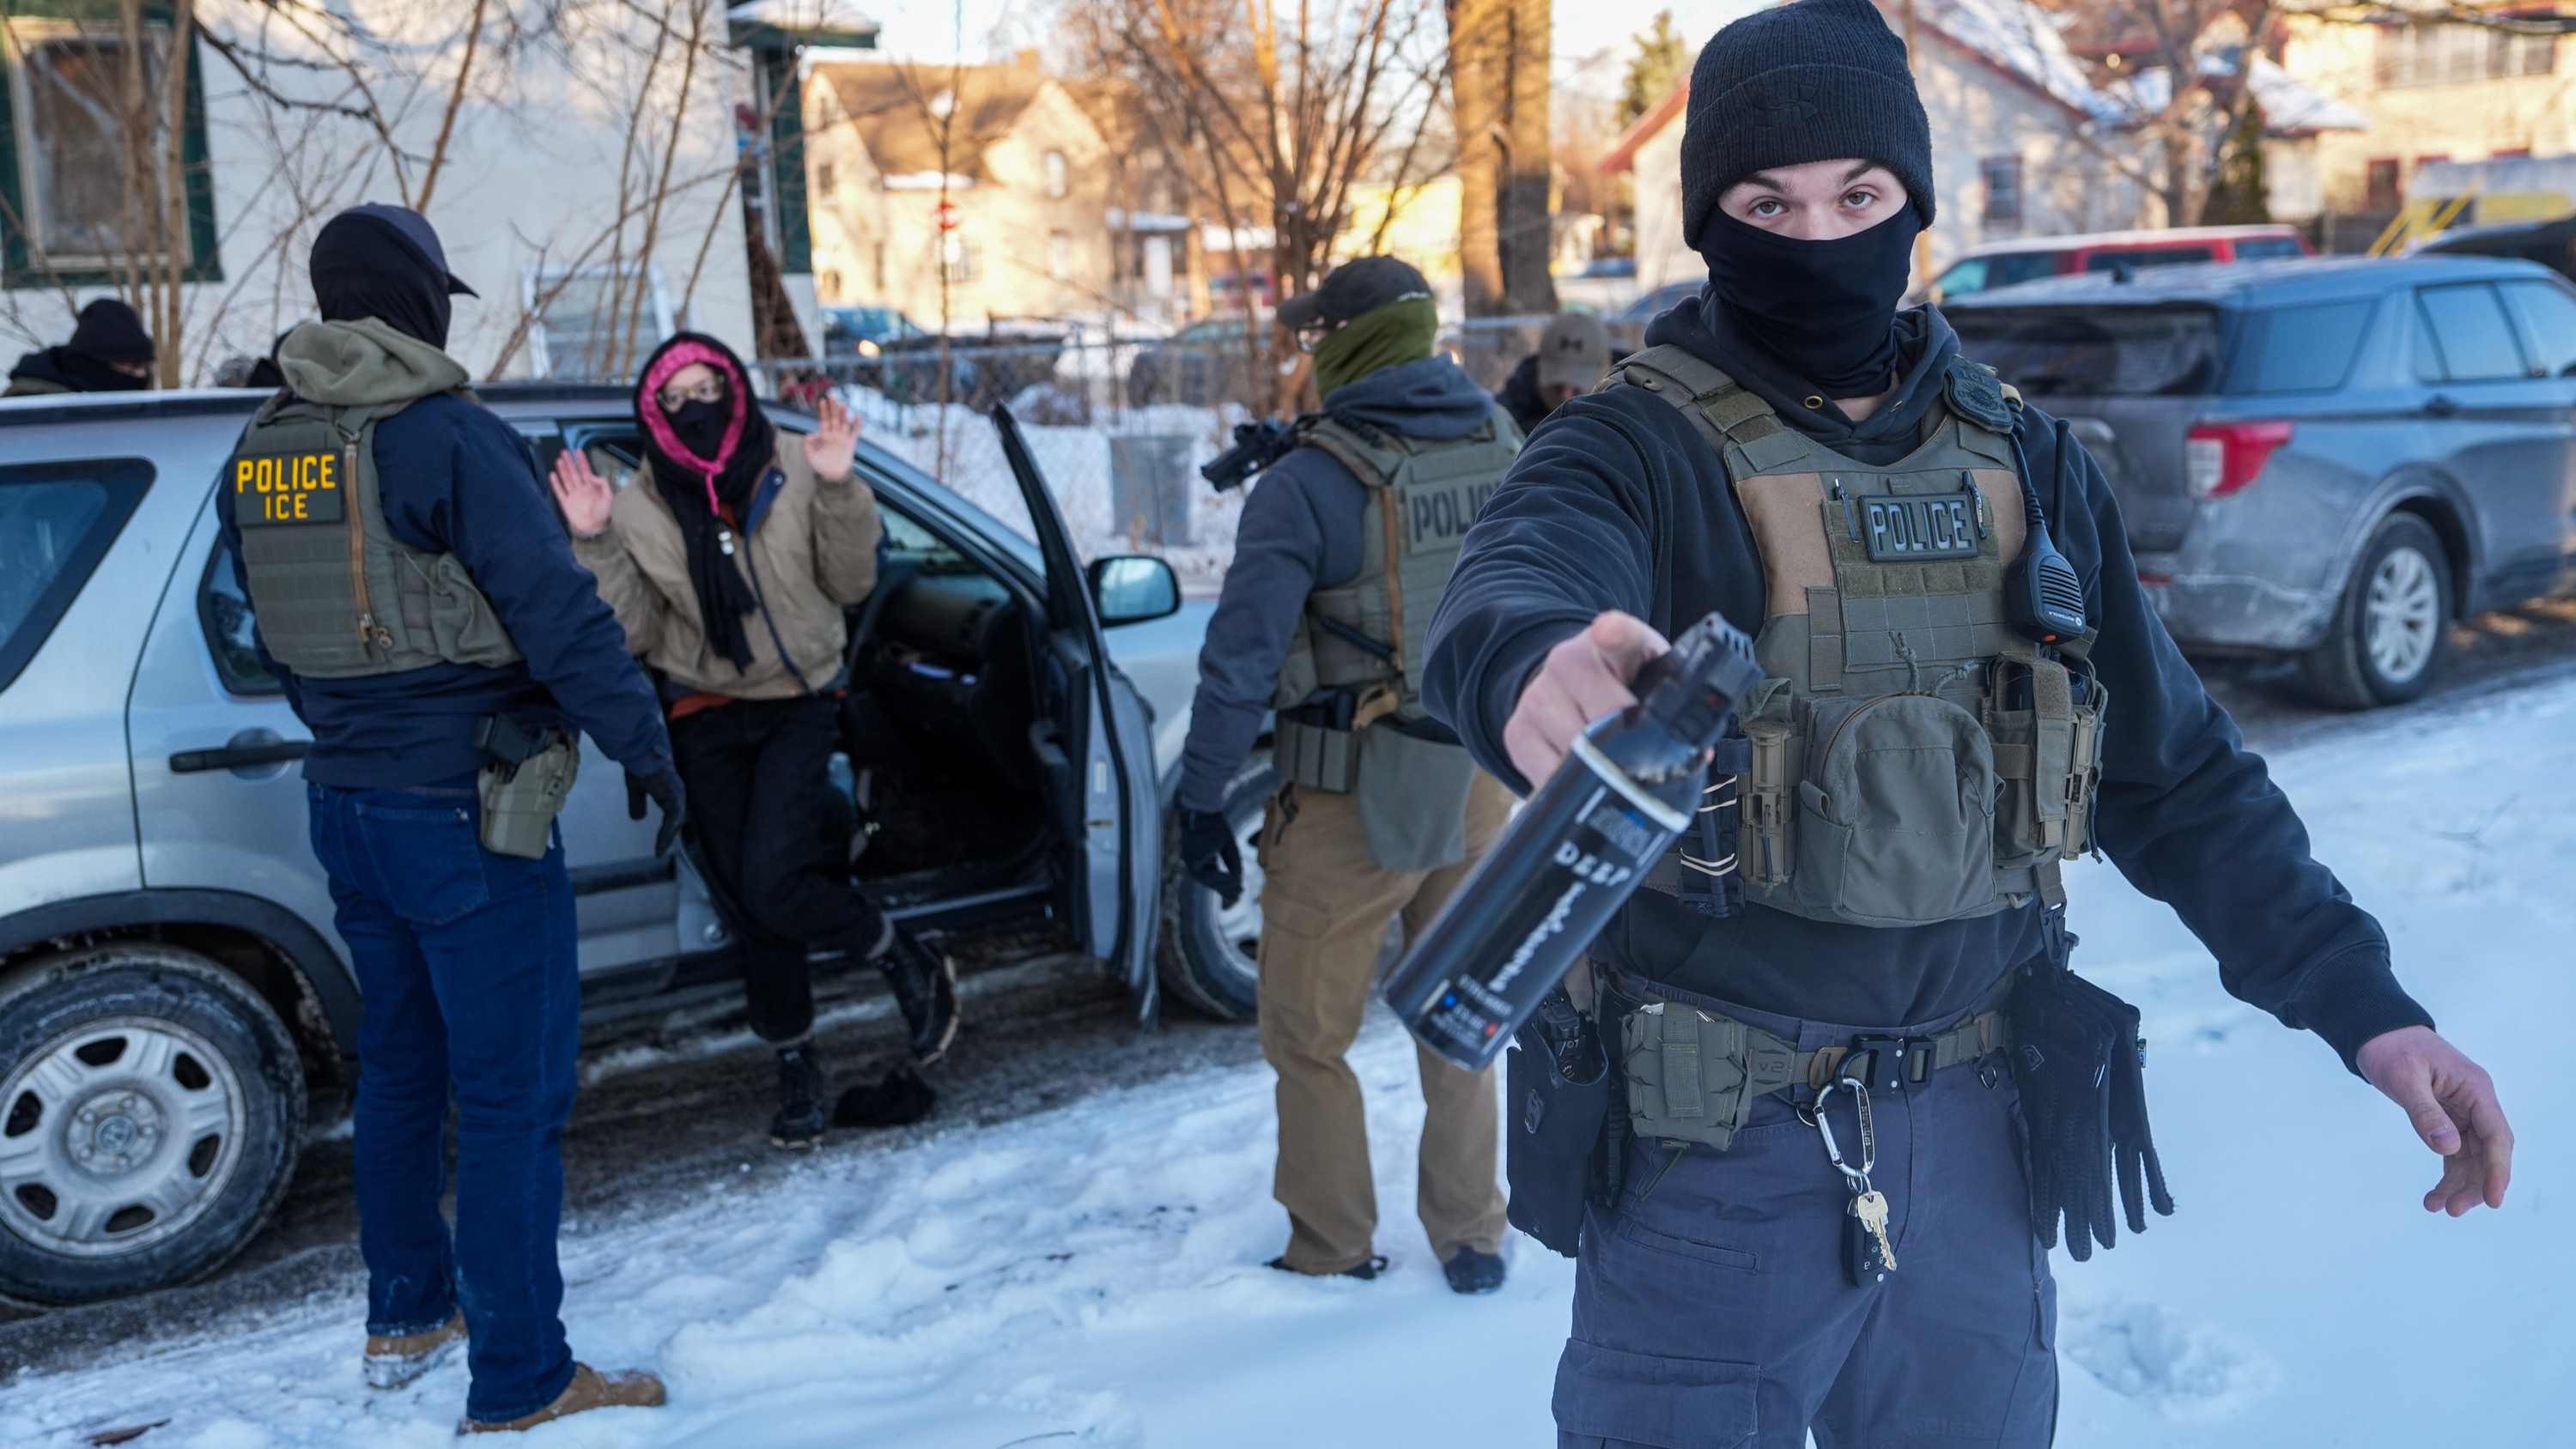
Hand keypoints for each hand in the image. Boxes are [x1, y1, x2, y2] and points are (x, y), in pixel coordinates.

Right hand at [549, 447, 614, 537]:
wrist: (594, 529)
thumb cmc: (604, 514)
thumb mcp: (609, 497)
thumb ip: (603, 484)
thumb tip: (592, 475)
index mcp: (592, 487)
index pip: (586, 470)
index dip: (582, 461)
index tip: (578, 451)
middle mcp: (581, 490)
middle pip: (574, 472)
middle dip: (569, 462)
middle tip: (564, 451)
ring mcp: (573, 496)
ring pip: (566, 479)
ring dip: (562, 470)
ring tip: (559, 460)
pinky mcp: (566, 503)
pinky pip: (559, 491)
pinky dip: (555, 483)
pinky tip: (552, 475)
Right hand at [628, 768, 686, 855]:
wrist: (641, 754)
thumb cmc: (639, 765)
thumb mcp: (636, 789)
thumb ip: (638, 803)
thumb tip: (638, 819)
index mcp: (670, 791)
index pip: (671, 814)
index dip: (666, 829)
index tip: (659, 843)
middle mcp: (677, 793)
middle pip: (676, 820)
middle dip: (669, 836)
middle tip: (661, 850)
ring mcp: (678, 795)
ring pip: (675, 822)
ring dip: (667, 837)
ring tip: (659, 851)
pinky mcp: (674, 798)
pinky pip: (672, 820)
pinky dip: (666, 833)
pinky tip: (660, 844)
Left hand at [803, 392, 860, 481]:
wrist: (832, 477)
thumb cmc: (820, 467)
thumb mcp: (809, 456)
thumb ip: (807, 445)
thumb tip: (808, 434)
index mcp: (824, 436)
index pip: (824, 420)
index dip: (823, 411)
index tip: (822, 400)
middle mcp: (834, 435)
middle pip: (834, 418)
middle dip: (833, 407)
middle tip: (832, 395)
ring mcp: (843, 439)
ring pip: (844, 423)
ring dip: (843, 413)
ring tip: (842, 404)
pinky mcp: (850, 444)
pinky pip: (854, 432)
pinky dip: (856, 424)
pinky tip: (856, 415)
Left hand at [1178, 808, 1243, 907]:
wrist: (1204, 811)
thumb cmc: (1215, 825)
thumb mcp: (1227, 846)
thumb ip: (1231, 862)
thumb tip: (1237, 879)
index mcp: (1201, 858)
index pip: (1213, 876)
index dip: (1226, 885)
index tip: (1238, 892)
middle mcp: (1194, 862)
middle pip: (1210, 881)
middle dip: (1225, 888)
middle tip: (1239, 894)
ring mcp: (1191, 862)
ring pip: (1208, 880)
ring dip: (1224, 885)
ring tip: (1238, 887)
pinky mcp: (1191, 860)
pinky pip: (1206, 875)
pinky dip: (1220, 879)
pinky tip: (1232, 879)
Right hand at [1502, 611, 1669, 786]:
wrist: (1568, 684)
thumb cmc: (1622, 684)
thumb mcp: (1654, 676)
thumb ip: (1678, 700)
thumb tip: (1698, 751)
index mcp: (1613, 641)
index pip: (1616, 632)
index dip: (1615, 634)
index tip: (1610, 634)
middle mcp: (1566, 661)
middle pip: (1603, 716)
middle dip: (1629, 745)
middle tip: (1645, 757)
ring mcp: (1537, 696)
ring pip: (1576, 750)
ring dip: (1600, 769)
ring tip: (1614, 765)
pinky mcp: (1517, 731)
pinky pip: (1547, 773)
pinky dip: (1570, 785)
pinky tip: (1584, 774)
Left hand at [2357, 1025, 2511, 1215]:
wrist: (2376, 1031)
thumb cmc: (2391, 1048)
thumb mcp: (2404, 1079)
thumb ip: (2425, 1113)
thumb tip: (2448, 1149)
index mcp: (2474, 1088)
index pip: (2495, 1134)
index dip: (2496, 1169)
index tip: (2492, 1199)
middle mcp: (2475, 1101)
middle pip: (2487, 1150)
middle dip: (2475, 1183)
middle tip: (2454, 1210)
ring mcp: (2464, 1110)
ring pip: (2472, 1155)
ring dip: (2460, 1183)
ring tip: (2437, 1207)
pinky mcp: (2449, 1117)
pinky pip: (2456, 1151)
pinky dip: (2448, 1172)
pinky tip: (2435, 1194)